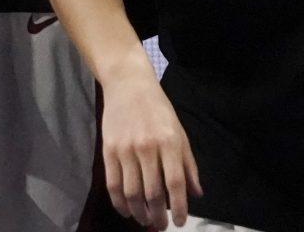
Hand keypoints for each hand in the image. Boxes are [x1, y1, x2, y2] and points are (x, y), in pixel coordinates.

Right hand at [100, 72, 200, 228]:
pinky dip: (119, 201)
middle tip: (160, 226)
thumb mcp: (181, 134)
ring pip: (131, 191)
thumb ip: (188, 165)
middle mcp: (147, 148)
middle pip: (152, 192)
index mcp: (169, 144)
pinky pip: (112, 182)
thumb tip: (195, 194)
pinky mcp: (108, 149)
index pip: (175, 184)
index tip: (179, 223)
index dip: (178, 207)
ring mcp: (125, 149)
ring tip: (144, 221)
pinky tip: (126, 209)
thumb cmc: (159, 110)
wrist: (128, 85)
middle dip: (157, 215)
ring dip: (138, 212)